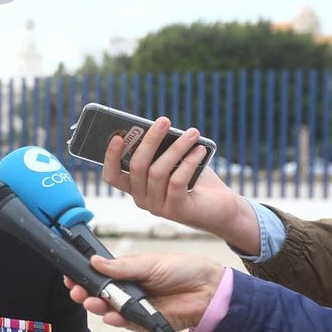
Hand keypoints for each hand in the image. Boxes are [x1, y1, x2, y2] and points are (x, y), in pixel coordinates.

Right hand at [65, 253, 225, 331]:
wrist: (208, 290)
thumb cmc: (183, 270)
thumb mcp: (150, 262)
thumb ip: (122, 266)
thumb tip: (95, 262)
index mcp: (128, 273)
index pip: (100, 275)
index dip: (85, 276)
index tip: (72, 276)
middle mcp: (129, 291)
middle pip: (100, 294)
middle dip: (85, 293)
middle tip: (77, 291)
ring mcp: (136, 307)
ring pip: (109, 310)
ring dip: (98, 307)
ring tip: (90, 302)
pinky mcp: (145, 323)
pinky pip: (127, 323)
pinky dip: (117, 320)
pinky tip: (110, 316)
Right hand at [101, 117, 260, 255]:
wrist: (221, 207)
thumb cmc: (196, 180)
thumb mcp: (175, 162)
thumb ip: (163, 150)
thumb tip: (158, 127)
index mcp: (136, 187)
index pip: (112, 176)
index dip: (110, 157)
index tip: (117, 136)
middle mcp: (142, 199)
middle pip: (137, 167)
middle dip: (150, 140)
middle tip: (164, 120)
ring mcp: (157, 207)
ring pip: (157, 172)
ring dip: (176, 148)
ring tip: (192, 133)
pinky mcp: (176, 211)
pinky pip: (176, 181)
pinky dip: (188, 162)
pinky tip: (200, 150)